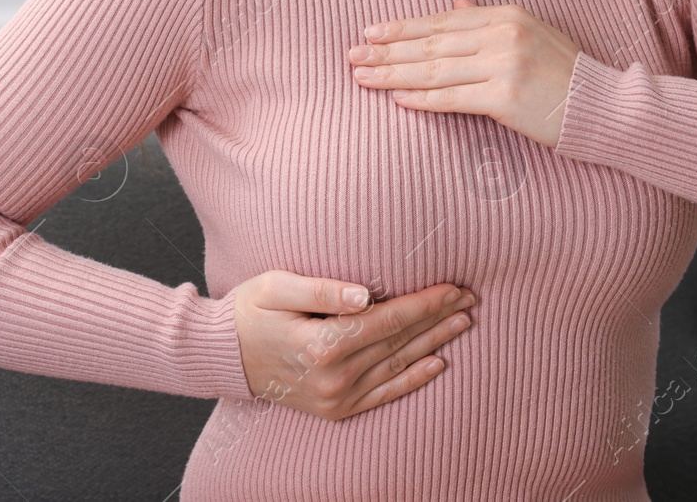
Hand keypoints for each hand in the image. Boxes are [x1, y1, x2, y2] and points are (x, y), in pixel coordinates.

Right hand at [230, 270, 477, 420]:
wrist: (225, 356)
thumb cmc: (250, 310)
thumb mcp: (277, 286)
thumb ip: (322, 288)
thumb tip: (368, 294)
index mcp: (321, 342)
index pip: (388, 319)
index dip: (424, 303)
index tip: (453, 287)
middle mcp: (334, 375)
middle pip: (399, 341)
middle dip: (438, 318)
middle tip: (471, 299)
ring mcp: (336, 396)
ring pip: (398, 365)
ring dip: (435, 343)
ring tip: (463, 323)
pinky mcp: (336, 408)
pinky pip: (385, 393)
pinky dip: (414, 378)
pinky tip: (438, 363)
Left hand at [347, 0, 581, 148]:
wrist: (601, 105)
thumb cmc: (564, 71)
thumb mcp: (531, 31)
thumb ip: (488, 18)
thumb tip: (455, 1)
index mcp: (505, 14)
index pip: (441, 20)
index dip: (402, 27)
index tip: (369, 33)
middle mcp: (502, 35)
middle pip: (431, 43)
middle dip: (387, 51)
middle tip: (351, 57)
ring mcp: (503, 66)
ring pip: (434, 70)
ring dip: (393, 75)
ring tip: (363, 78)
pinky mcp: (505, 98)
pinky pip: (452, 99)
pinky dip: (421, 99)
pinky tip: (396, 99)